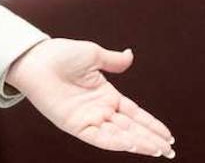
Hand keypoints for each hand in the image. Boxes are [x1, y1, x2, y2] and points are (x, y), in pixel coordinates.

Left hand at [6, 38, 174, 157]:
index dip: (151, 124)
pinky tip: (132, 144)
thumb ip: (113, 61)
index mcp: (105, 94)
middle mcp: (98, 109)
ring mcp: (87, 118)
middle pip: (130, 127)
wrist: (35, 59)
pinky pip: (98, 137)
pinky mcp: (74, 124)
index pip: (134, 113)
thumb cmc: (59, 54)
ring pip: (118, 135)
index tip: (168, 134)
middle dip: (150, 138)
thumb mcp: (92, 54)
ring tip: (157, 149)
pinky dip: (115, 142)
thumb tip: (130, 55)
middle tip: (169, 149)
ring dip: (138, 142)